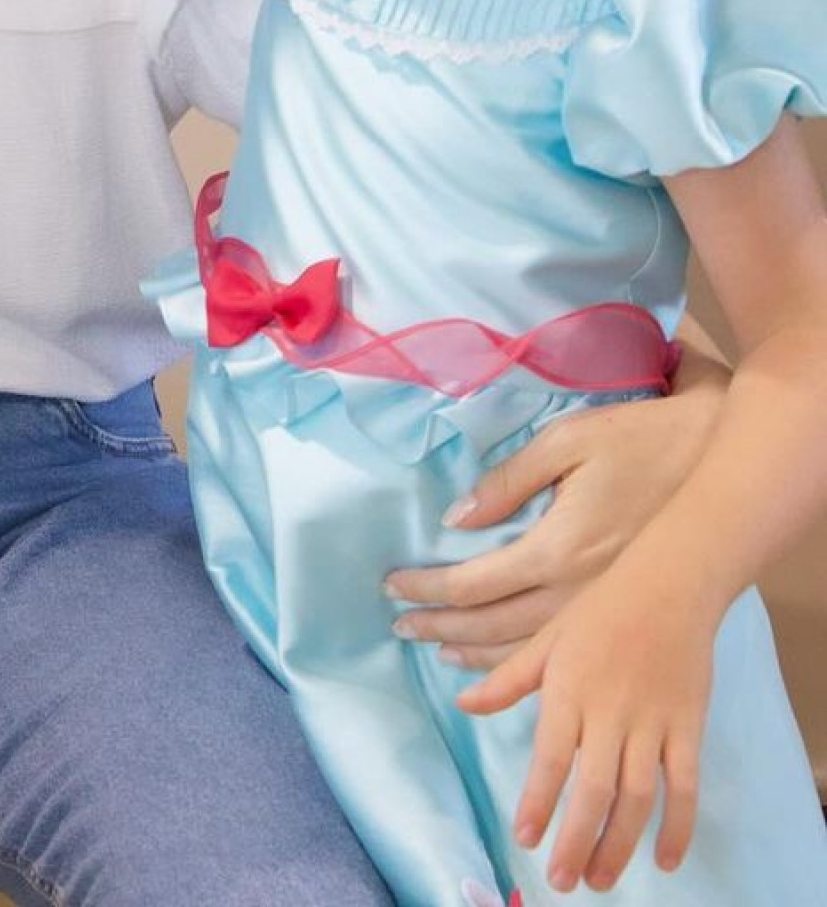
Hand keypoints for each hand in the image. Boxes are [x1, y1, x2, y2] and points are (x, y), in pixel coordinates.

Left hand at [384, 384, 720, 666]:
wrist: (710, 460)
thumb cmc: (634, 440)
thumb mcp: (564, 442)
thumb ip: (507, 481)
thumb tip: (456, 518)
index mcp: (558, 548)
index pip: (474, 582)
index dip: (428, 588)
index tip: (392, 586)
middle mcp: (577, 591)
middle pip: (492, 623)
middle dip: (439, 625)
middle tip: (398, 624)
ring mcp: (601, 607)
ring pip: (527, 648)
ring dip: (476, 651)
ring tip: (436, 646)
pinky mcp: (618, 608)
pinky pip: (561, 651)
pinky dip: (521, 662)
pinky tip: (499, 660)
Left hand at [458, 566, 711, 890]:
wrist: (667, 584)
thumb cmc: (598, 610)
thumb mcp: (546, 638)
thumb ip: (507, 678)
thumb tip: (462, 703)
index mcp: (569, 691)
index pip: (550, 756)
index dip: (537, 799)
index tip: (523, 836)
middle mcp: (610, 713)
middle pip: (593, 788)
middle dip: (577, 839)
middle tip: (562, 880)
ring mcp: (653, 723)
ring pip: (637, 797)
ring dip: (620, 843)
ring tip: (602, 880)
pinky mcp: (689, 728)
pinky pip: (686, 787)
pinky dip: (679, 826)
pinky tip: (666, 860)